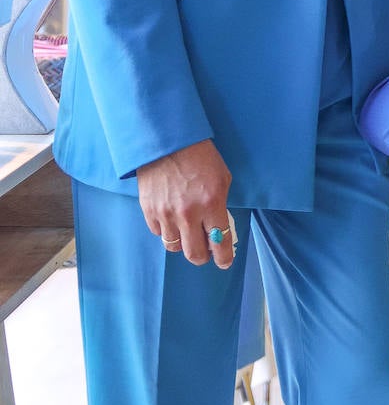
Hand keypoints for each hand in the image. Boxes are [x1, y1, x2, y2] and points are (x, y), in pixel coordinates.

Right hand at [137, 138, 234, 267]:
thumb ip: (220, 205)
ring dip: (184, 244)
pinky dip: (167, 231)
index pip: (220, 241)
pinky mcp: (149, 212)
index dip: (223, 258)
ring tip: (188, 233)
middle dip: (203, 256)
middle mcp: (188, 214)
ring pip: (175, 248)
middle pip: (194, 254)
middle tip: (206, 251)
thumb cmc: (200, 157)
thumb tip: (218, 227)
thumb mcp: (221, 178)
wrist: (167, 142)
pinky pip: (159, 234)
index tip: (224, 262)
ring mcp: (166, 214)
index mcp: (211, 203)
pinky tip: (172, 220)